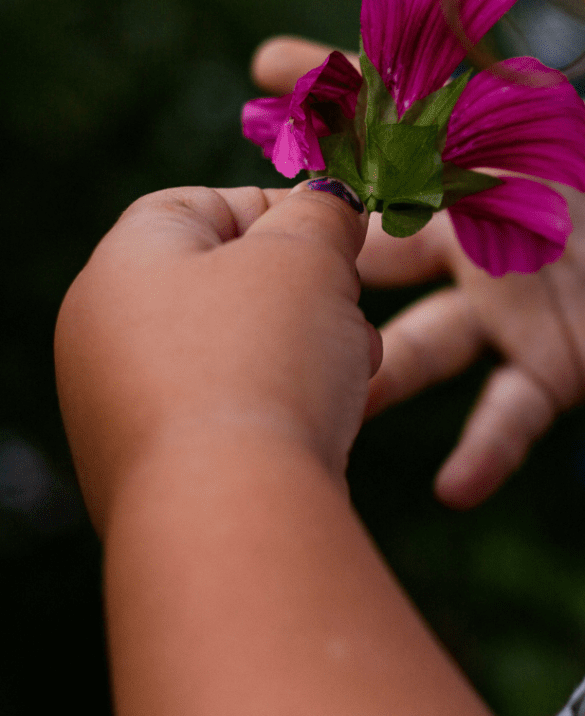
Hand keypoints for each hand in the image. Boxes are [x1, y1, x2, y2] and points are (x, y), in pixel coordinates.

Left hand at [55, 182, 379, 530]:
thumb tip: (327, 203)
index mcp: (122, 263)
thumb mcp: (307, 253)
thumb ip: (321, 212)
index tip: (341, 237)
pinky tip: (323, 423)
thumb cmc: (266, 358)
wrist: (232, 512)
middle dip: (305, 290)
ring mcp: (120, 410)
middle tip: (349, 306)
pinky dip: (278, 407)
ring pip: (235, 350)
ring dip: (304, 349)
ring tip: (351, 368)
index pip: (207, 204)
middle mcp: (102, 334)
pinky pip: (228, 413)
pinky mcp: (153, 474)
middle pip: (225, 281)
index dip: (285, 209)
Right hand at [252, 0, 584, 506]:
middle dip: (321, 227)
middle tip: (249, 227)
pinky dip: (484, 445)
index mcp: (501, 158)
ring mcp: (511, 307)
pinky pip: (509, 411)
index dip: (343, 89)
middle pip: (386, 234)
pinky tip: (451, 483)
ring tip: (327, 385)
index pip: (408, 119)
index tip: (271, 58)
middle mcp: (484, 235)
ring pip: (423, 335)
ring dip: (376, 360)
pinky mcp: (553, 368)